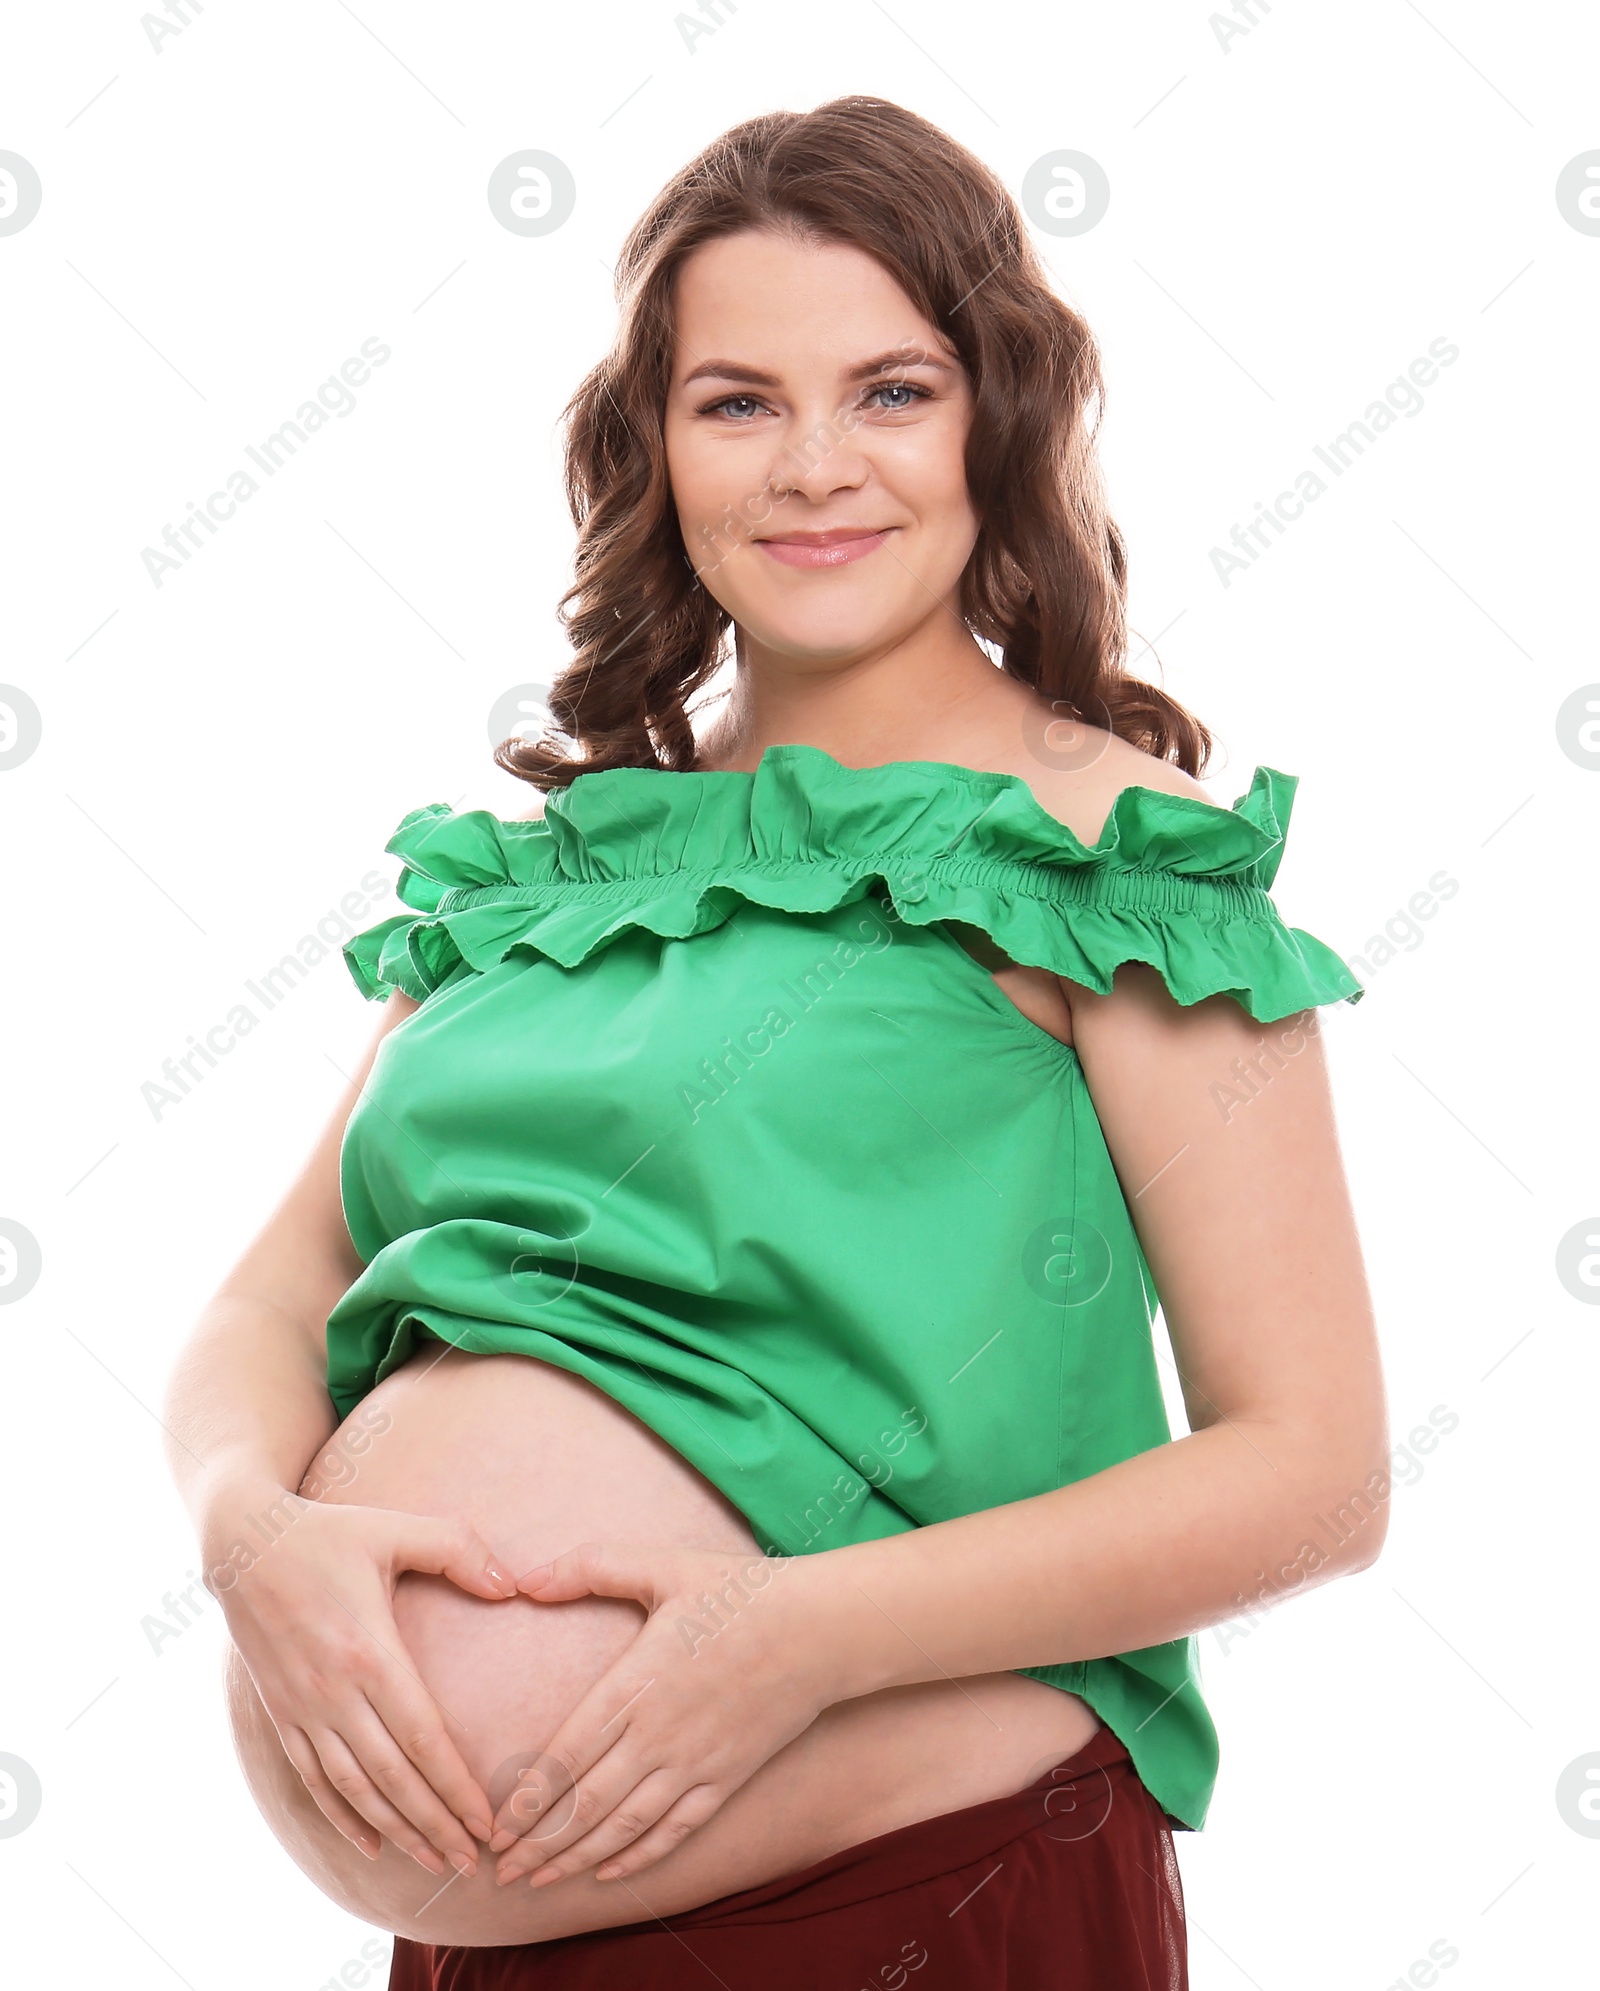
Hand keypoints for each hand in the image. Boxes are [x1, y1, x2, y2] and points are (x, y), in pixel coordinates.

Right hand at [211, 1493, 521, 1875]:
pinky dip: (341, 1816)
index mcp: (369, 1652)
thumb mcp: (395, 1529)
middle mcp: (334, 1692)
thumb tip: (511, 1585)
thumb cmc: (329, 1534)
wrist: (243, 1545)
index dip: (455, 1786)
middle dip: (435, 1825)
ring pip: (354, 1788)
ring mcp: (303, 1708)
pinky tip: (369, 1842)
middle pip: (393, 1778)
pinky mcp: (282, 1713)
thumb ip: (457, 1550)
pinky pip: (312, 1778)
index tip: (487, 1820)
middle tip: (474, 1861)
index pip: (423, 1738)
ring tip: (434, 1862)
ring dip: (396, 1830)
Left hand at [486, 1541, 824, 1888]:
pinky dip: (640, 1856)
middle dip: (539, 1844)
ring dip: (577, 1858)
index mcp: (635, 1685)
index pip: (566, 1756)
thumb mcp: (662, 1565)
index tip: (495, 1827)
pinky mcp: (727, 1776)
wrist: (822, 1628)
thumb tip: (526, 1579)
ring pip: (625, 1826)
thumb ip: (591, 1567)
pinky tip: (610, 1871)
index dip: (528, 1799)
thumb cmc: (738, 1592)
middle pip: (586, 1805)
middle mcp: (659, 1735)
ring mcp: (695, 1763)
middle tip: (500, 1872)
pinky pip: (675, 1829)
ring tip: (539, 1881)